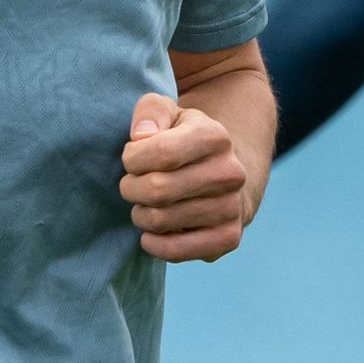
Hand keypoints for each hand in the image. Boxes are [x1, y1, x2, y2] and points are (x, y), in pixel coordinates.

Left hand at [120, 90, 259, 261]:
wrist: (222, 173)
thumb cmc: (183, 141)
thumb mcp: (168, 114)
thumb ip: (150, 111)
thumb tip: (141, 136)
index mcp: (216, 136)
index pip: (160, 152)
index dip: (132, 159)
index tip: (131, 159)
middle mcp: (230, 172)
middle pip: (157, 189)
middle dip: (131, 188)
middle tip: (131, 186)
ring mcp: (232, 207)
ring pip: (161, 220)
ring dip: (140, 215)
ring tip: (144, 205)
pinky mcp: (229, 238)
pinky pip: (177, 251)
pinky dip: (154, 245)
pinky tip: (150, 233)